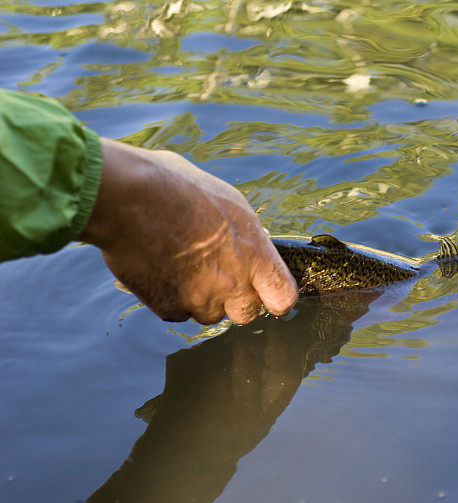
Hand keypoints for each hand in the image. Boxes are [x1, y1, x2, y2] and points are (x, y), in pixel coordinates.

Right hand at [79, 139, 297, 323]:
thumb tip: (249, 243)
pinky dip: (171, 297)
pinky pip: (178, 312)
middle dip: (237, 299)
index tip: (267, 291)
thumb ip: (244, 234)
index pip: (283, 297)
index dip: (275, 296)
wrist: (127, 198)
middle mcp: (232, 283)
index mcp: (254, 254)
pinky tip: (161, 268)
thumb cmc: (176, 187)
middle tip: (218, 274)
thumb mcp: (228, 201)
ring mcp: (200, 299)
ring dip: (202, 298)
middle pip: (248, 312)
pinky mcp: (168, 307)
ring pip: (211, 314)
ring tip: (183, 265)